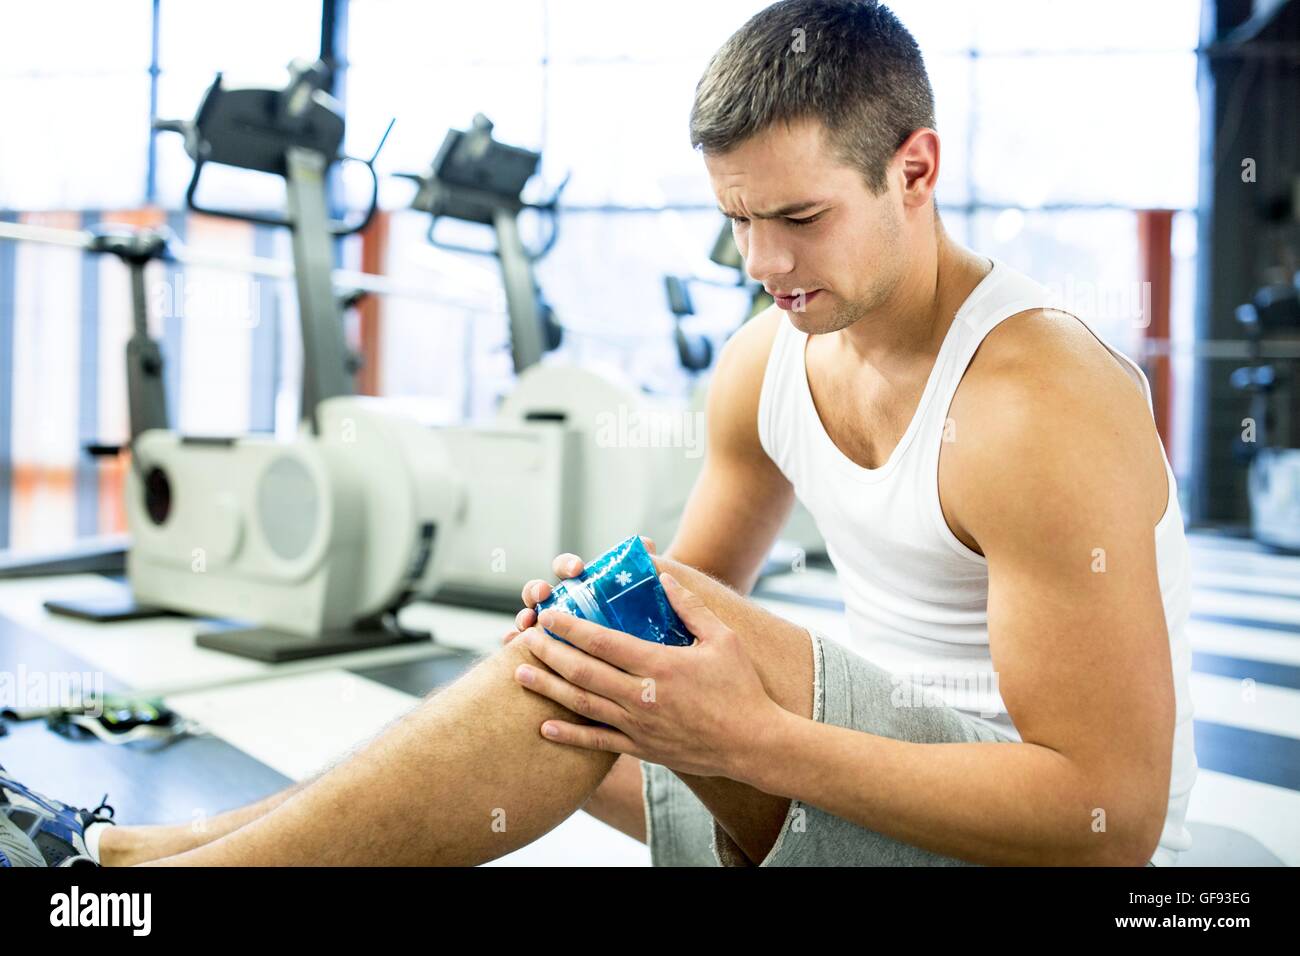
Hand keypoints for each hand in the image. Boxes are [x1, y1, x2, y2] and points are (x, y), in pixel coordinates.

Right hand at [503, 536, 657, 643]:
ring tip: (526, 624)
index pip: (568, 568)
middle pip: (541, 592)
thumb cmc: (652, 614)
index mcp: (584, 585)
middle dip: (536, 590)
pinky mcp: (551, 655)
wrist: (655, 648)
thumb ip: (648, 566)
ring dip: (524, 617)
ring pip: (530, 619)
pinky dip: (516, 644)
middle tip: (543, 595)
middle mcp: (565, 605)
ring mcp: (555, 629)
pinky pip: (528, 649)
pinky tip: (512, 647)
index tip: (578, 570)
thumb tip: (644, 543)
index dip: (567, 566)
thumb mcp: (652, 592)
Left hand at [511, 570, 782, 778]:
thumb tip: (664, 578)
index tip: (549, 613)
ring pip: (583, 705)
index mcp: (660, 666)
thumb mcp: (723, 639)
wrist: (753, 744)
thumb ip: (691, 608)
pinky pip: (599, 742)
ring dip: (548, 688)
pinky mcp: (642, 749)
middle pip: (583, 672)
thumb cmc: (741, 688)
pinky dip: (569, 735)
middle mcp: (643, 696)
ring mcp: (639, 726)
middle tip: (525, 636)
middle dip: (549, 653)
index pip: (604, 642)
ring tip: (519, 672)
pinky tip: (545, 727)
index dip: (571, 627)